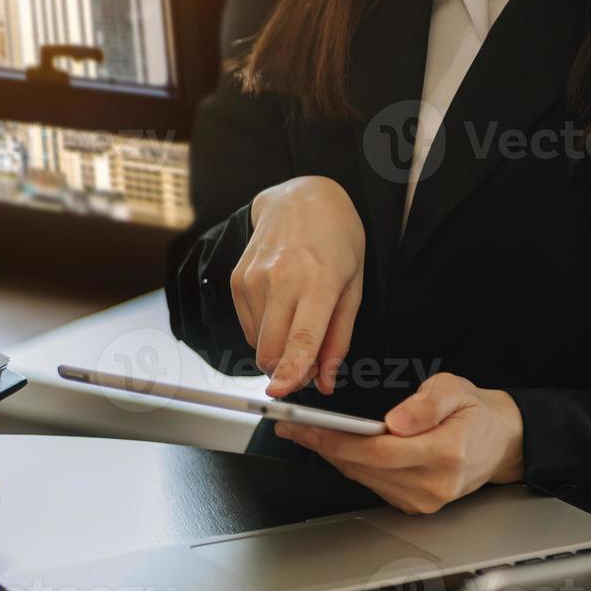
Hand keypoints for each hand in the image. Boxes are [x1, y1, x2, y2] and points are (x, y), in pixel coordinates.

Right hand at [236, 176, 364, 396]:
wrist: (300, 198)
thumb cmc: (335, 240)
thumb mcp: (353, 287)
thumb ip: (339, 338)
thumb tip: (325, 380)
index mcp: (318, 280)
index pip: (301, 336)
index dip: (291, 370)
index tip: (281, 392)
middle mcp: (280, 279)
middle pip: (271, 348)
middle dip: (285, 371)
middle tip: (304, 372)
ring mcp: (253, 280)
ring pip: (258, 342)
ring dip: (276, 349)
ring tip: (296, 321)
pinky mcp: (237, 281)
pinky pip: (248, 327)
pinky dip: (264, 331)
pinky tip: (281, 307)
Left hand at [273, 373, 524, 513]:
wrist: (502, 442)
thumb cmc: (476, 413)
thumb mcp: (456, 390)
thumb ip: (426, 404)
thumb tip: (396, 422)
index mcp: (447, 453)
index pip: (379, 451)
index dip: (337, 440)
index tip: (306, 427)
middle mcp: (434, 484)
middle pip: (364, 467)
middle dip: (323, 445)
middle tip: (292, 426)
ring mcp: (424, 500)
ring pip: (363, 477)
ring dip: (331, 456)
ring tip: (304, 434)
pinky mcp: (415, 506)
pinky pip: (372, 484)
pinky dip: (351, 465)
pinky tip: (334, 448)